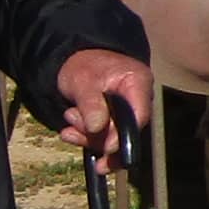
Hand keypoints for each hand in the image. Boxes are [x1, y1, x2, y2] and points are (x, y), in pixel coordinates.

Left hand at [57, 49, 152, 165]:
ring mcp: (127, 113)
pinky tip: (70, 134)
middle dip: (97, 135)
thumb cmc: (84, 66)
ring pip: (112, 138)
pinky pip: (104, 139)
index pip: (139, 116)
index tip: (106, 147)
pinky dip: (86, 139)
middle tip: (72, 122)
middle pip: (125, 132)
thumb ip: (91, 104)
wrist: (78, 61)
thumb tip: (97, 128)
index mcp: (138, 82)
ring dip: (87, 135)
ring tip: (69, 117)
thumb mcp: (83, 81)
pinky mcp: (115, 123)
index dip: (123, 135)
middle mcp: (137, 100)